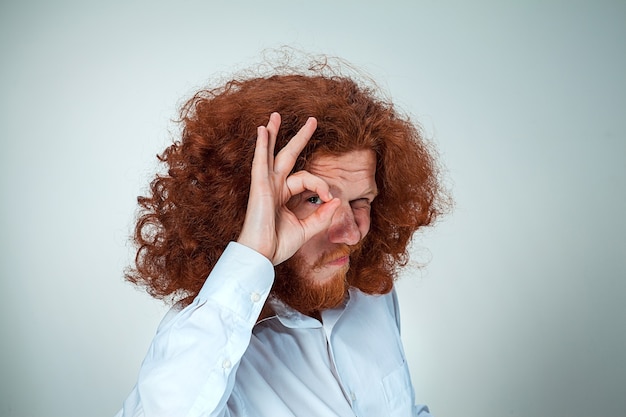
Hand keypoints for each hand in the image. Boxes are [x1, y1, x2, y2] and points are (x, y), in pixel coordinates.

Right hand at [237, 113, 339, 264]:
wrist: (261, 255)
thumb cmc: (278, 245)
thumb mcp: (307, 230)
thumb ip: (321, 216)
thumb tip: (336, 200)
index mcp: (284, 196)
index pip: (307, 179)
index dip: (321, 185)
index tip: (329, 198)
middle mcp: (274, 187)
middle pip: (288, 156)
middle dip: (299, 138)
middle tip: (312, 120)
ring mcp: (265, 185)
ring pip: (272, 153)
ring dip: (274, 133)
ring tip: (276, 115)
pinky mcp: (259, 187)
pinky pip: (261, 162)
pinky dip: (261, 145)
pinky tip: (263, 130)